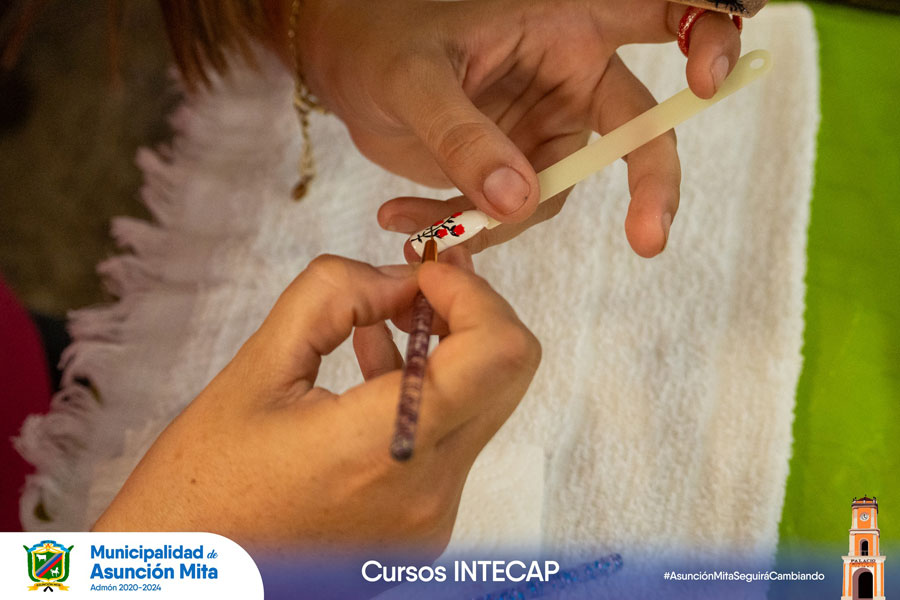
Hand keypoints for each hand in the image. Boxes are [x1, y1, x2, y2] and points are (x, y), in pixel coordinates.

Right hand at [93, 255, 540, 552]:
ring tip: (385, 318)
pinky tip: (376, 365)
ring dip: (448, 348)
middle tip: (414, 285)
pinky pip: (454, 439)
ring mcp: (431, 516)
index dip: (473, 293)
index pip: (497, 352)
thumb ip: (332, 297)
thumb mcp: (255, 371)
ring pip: (484, 404)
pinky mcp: (423, 526)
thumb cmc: (201, 491)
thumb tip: (397, 277)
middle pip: (506, 373)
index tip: (426, 271)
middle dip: (468, 312)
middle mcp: (426, 491)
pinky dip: (431, 391)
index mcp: (383, 447)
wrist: (187, 584)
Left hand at [295, 0, 740, 256]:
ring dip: (499, 224)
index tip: (707, 80)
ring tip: (423, 232)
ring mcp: (541, 130)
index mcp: (563, 26)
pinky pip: (508, 214)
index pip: (658, 17)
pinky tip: (406, 226)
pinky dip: (465, 229)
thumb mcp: (413, 79)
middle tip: (647, 239)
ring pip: (555, 194)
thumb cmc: (378, 40)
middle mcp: (567, 79)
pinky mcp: (510, 170)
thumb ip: (463, 134)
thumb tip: (518, 200)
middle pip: (637, 133)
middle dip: (649, 185)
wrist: (341, 65)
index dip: (703, 37)